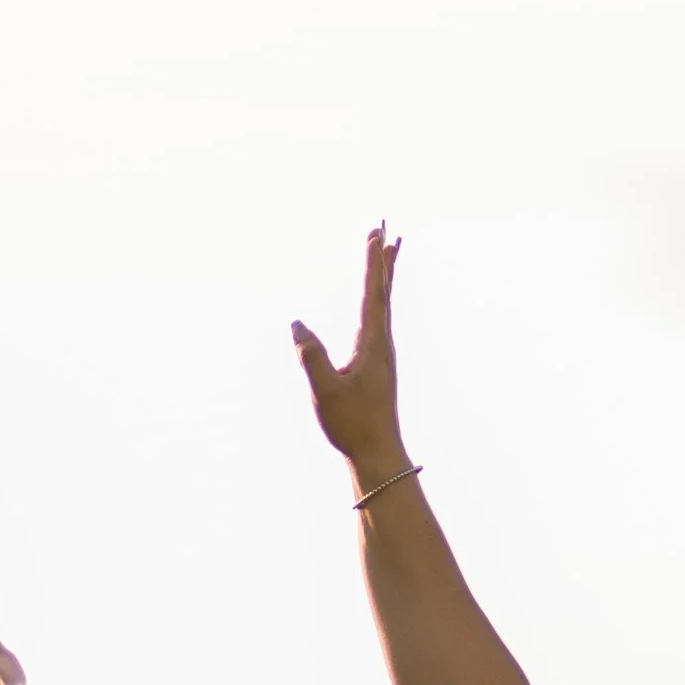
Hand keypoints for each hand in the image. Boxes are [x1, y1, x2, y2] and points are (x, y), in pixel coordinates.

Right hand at [291, 225, 407, 483]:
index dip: (373, 262)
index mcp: (372, 343)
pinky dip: (378, 300)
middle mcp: (382, 343)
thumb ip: (310, 356)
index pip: (373, 293)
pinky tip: (373, 305)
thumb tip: (296, 324)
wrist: (378, 454)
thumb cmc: (352, 424)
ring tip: (388, 254)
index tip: (377, 234)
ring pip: (383, 304)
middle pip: (384, 291)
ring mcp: (382, 354)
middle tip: (386, 230)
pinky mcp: (378, 365)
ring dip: (383, 276)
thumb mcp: (325, 390)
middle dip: (383, 259)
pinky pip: (378, 320)